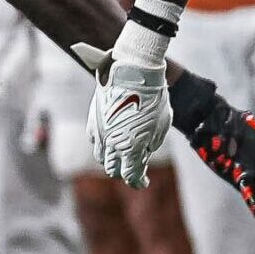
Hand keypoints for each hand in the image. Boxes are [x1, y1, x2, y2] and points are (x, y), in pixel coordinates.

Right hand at [84, 34, 169, 188]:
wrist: (134, 70)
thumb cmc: (154, 97)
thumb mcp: (161, 125)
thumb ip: (151, 143)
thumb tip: (143, 152)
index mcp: (131, 148)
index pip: (130, 175)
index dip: (137, 182)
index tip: (143, 182)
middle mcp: (112, 144)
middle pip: (114, 169)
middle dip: (124, 172)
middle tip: (134, 170)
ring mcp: (100, 132)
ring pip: (102, 157)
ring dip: (112, 160)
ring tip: (122, 156)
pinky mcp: (93, 120)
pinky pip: (95, 141)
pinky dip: (103, 145)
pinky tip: (111, 140)